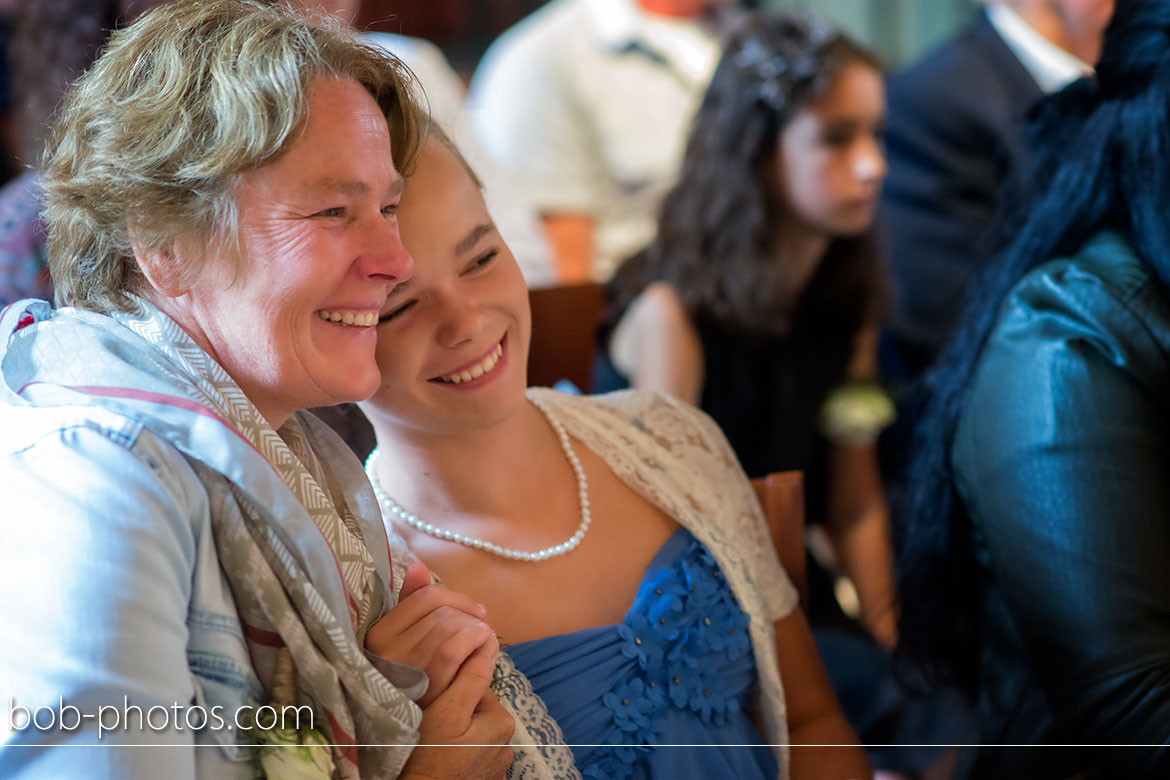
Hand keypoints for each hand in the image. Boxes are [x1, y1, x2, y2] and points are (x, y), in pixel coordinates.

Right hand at [366, 561, 497, 706]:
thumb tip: (418, 566)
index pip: (425, 597)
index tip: (473, 610)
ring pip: (451, 630)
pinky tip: (486, 653)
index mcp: (378, 637)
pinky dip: (479, 647)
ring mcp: (406, 674)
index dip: (456, 598)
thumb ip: (409, 605)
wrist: (413, 747)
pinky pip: (456, 655)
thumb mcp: (402, 645)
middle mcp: (387, 654)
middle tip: (482, 627)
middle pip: (442, 614)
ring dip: (477, 630)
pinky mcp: (424, 693)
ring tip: (485, 638)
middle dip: (469, 616)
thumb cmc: (410, 686)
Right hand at [399, 641, 514, 779]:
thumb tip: (489, 643)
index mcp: (503, 721)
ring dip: (457, 732)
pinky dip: (459, 753)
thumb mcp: (447, 711)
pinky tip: (443, 759)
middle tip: (433, 724)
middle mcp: (507, 743)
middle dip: (456, 711)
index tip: (436, 702)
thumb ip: (471, 677)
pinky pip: (472, 753)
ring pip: (473, 732)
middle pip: (476, 710)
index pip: (477, 688)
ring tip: (436, 744)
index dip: (453, 688)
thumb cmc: (429, 757)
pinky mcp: (485, 778)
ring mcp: (497, 765)